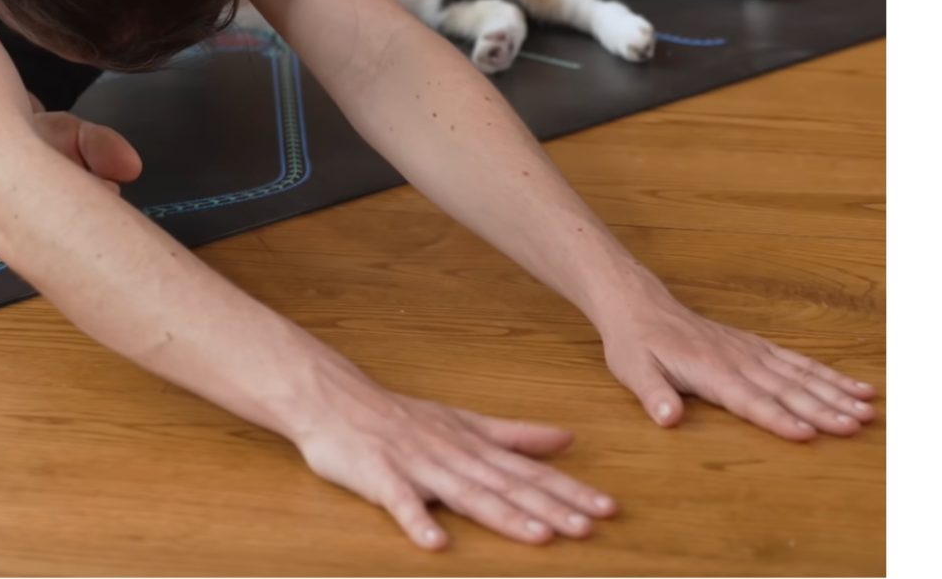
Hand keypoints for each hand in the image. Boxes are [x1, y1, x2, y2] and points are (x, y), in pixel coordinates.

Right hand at [292, 353, 615, 549]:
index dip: (568, 490)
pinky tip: (436, 543)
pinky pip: (400, 502)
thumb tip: (567, 439)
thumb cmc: (399, 416)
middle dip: (548, 507)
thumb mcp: (463, 422)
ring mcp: (417, 465)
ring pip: (465, 493)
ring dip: (502, 515)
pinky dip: (417, 521)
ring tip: (537, 536)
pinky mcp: (380, 476)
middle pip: (506, 485)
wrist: (333, 398)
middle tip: (588, 527)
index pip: (527, 471)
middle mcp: (453, 455)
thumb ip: (515, 435)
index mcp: (473, 445)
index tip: (607, 509)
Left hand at [598, 293, 877, 439]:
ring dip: (834, 392)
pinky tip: (853, 386)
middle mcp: (737, 360)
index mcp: (709, 370)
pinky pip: (797, 361)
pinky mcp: (757, 347)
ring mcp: (750, 351)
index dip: (778, 418)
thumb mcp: (633, 369)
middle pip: (785, 389)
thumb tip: (667, 417)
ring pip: (799, 374)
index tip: (808, 434)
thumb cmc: (636, 343)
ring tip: (866, 409)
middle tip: (854, 426)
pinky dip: (827, 374)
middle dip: (822, 409)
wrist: (639, 306)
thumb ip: (653, 394)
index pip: (749, 399)